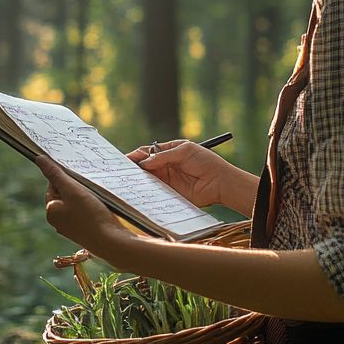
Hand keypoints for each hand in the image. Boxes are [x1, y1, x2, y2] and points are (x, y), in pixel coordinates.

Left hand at [35, 154, 134, 256]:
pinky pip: (85, 214)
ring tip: (96, 194)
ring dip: (85, 196)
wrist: (110, 242)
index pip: (52, 186)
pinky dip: (91, 207)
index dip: (64, 177)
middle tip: (88, 183)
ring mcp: (72, 228)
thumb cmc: (90, 215)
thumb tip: (38, 159)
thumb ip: (55, 174)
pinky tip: (101, 206)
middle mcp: (59, 222)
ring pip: (76, 204)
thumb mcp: (72, 190)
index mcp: (51, 212)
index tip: (77, 173)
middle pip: (64, 195)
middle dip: (75, 187)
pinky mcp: (85, 232)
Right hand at [126, 140, 253, 211]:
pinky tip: (141, 188)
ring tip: (129, 178)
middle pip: (145, 165)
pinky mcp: (170, 191)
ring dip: (139, 178)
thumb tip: (144, 162)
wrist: (220, 181)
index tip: (128, 158)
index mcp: (170, 151)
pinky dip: (147, 189)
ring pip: (148, 177)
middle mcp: (167, 165)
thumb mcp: (184, 151)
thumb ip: (163, 156)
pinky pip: (155, 190)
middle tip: (124, 169)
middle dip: (135, 166)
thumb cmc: (206, 161)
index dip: (138, 154)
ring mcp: (168, 179)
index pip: (149, 152)